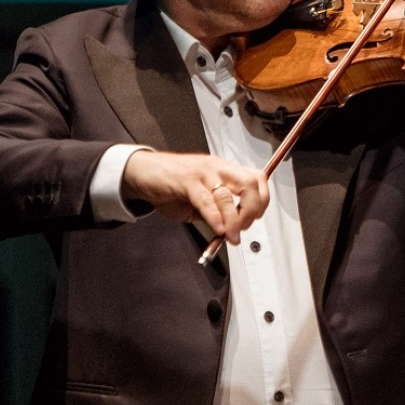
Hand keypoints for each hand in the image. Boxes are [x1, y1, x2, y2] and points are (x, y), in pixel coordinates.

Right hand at [120, 150, 268, 244]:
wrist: (142, 172)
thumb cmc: (172, 185)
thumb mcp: (201, 199)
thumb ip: (218, 211)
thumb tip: (233, 230)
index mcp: (224, 170)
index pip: (257, 179)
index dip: (262, 201)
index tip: (254, 219)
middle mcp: (217, 168)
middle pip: (250, 185)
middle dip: (253, 210)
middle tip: (243, 228)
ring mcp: (202, 172)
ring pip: (227, 195)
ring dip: (233, 220)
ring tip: (231, 236)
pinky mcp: (185, 180)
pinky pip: (205, 200)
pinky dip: (215, 218)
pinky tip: (218, 229)